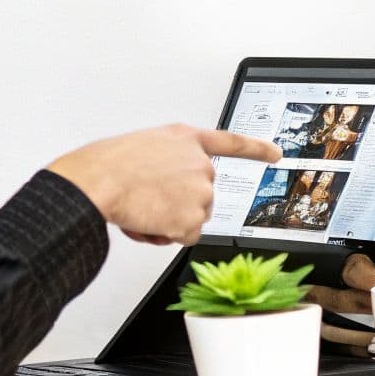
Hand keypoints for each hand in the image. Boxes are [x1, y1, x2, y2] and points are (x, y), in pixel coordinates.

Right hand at [48, 125, 280, 245]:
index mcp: (186, 139)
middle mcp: (199, 162)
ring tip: (142, 209)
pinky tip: (148, 221)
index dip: (256, 150)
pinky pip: (185, 237)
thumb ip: (166, 161)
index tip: (276, 154)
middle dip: (179, 203)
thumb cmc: (107, 165)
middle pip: (203, 195)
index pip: (231, 142)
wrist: (98, 181)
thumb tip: (164, 187)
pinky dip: (167, 236)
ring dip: (170, 221)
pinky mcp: (193, 217)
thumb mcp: (143, 147)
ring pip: (193, 218)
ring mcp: (200, 190)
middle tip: (148, 199)